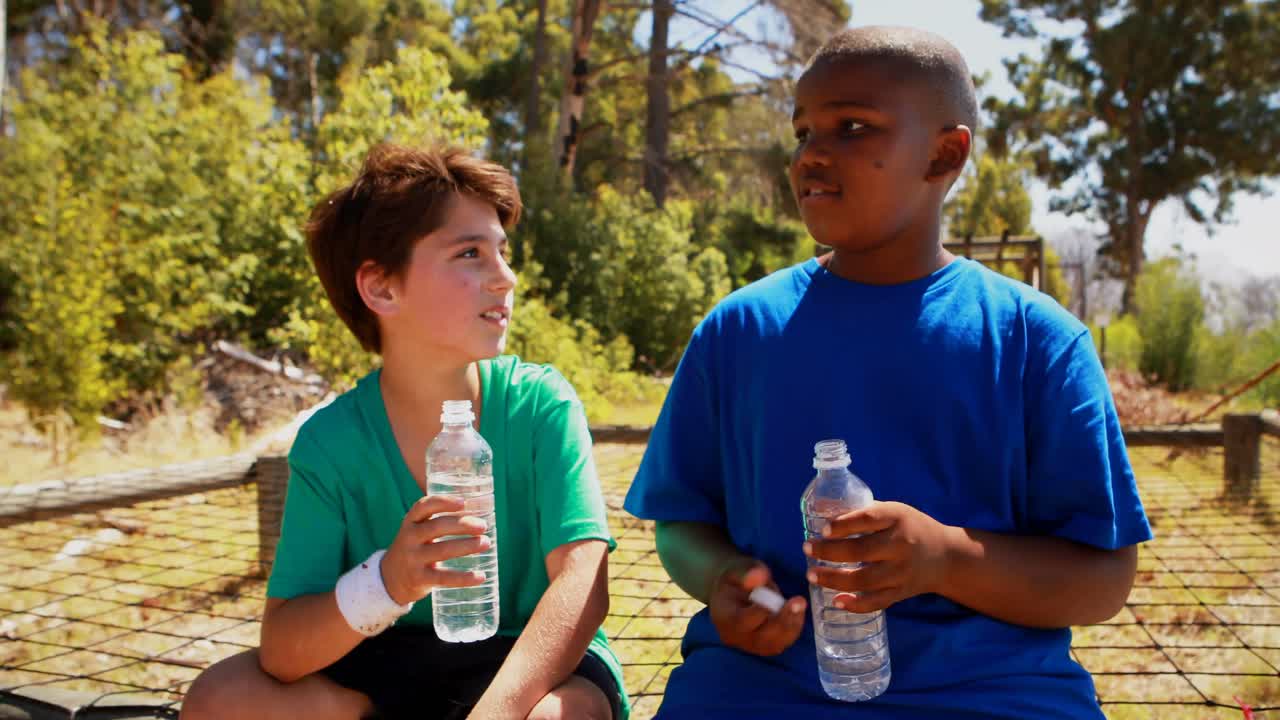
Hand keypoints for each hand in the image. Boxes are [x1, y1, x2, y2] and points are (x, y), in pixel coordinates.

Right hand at [381, 495, 489, 604]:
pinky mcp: (419, 579)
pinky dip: (464, 577)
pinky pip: (444, 578)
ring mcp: (413, 559)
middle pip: (437, 527)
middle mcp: (409, 538)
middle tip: (483, 525)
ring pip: (442, 551)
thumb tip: (481, 506)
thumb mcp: (418, 531)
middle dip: (462, 524)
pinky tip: (481, 576)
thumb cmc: (415, 548)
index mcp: (411, 522)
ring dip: (467, 546)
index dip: (443, 502)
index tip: (464, 502)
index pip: (423, 506)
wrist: (390, 579)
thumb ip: (440, 520)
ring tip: (486, 543)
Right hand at [708, 558, 806, 656]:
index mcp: (723, 617)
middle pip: (761, 638)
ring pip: (775, 643)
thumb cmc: (735, 578)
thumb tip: (760, 576)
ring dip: (791, 624)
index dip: (761, 611)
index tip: (776, 594)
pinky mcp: (764, 647)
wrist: (732, 592)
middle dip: (783, 619)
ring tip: (799, 603)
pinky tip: (798, 610)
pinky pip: (782, 643)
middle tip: (799, 600)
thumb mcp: (737, 568)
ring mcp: (750, 645)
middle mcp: (735, 637)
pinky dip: (793, 628)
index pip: (742, 622)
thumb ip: (747, 572)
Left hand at [804, 501, 954, 613]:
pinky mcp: (901, 592)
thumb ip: (867, 514)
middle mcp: (901, 545)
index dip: (843, 525)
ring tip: (812, 574)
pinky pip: (876, 602)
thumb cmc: (910, 528)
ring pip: (864, 580)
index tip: (823, 529)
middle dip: (828, 551)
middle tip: (807, 548)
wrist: (946, 556)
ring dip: (833, 579)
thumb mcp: (895, 511)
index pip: (867, 519)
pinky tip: (835, 601)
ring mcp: (901, 572)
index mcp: (897, 518)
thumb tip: (826, 517)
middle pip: (860, 551)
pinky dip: (855, 605)